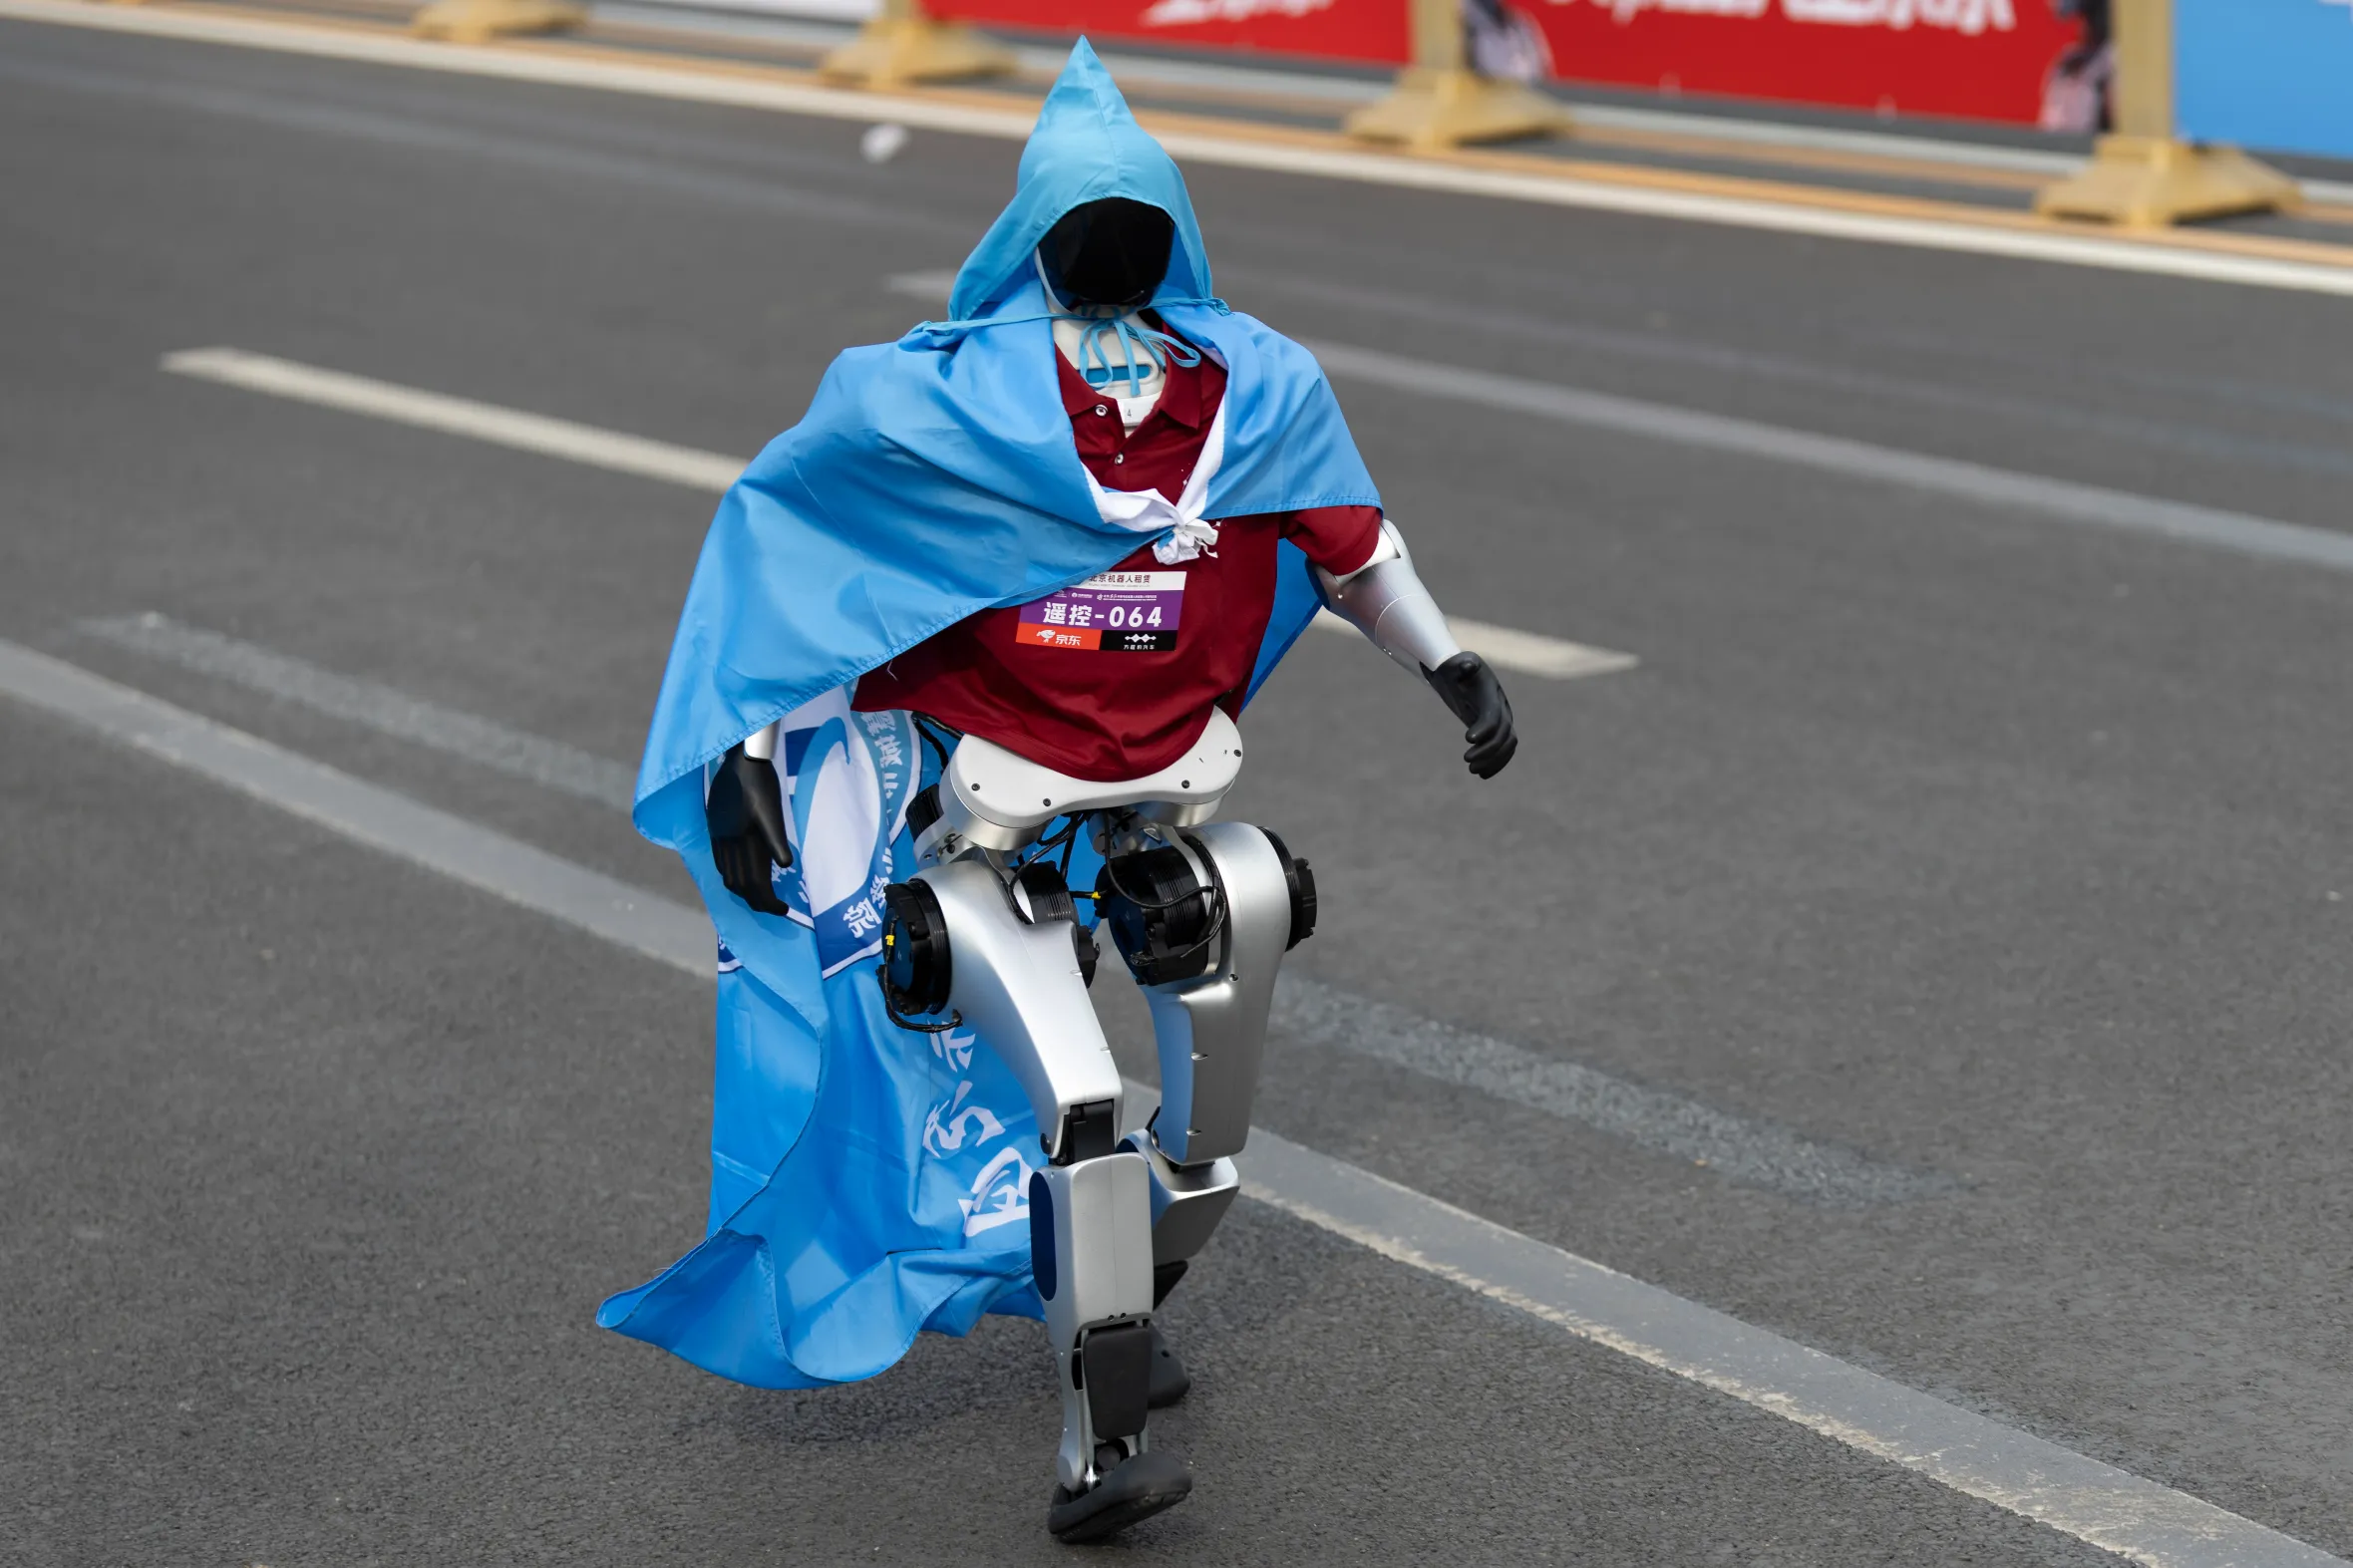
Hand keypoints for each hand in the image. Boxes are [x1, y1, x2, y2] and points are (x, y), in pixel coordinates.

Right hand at [706, 743, 792, 913]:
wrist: (739, 759)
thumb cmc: (761, 783)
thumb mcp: (773, 811)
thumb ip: (775, 839)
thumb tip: (786, 864)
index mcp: (743, 841)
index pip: (754, 883)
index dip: (768, 901)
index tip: (784, 910)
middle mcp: (728, 843)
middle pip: (740, 884)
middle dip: (757, 901)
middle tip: (776, 907)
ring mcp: (720, 836)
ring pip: (728, 875)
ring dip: (744, 890)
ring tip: (761, 895)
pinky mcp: (716, 828)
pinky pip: (720, 860)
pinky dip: (731, 874)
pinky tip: (742, 872)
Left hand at [1425, 652, 1516, 779]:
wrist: (1459, 673)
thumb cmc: (1453, 668)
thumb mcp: (1454, 664)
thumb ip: (1461, 666)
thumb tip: (1466, 667)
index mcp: (1491, 693)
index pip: (1493, 714)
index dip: (1485, 728)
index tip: (1467, 739)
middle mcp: (1501, 707)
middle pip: (1503, 734)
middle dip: (1487, 750)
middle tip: (1466, 760)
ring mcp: (1501, 718)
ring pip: (1507, 744)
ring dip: (1493, 760)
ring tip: (1472, 770)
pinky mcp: (1495, 729)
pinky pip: (1503, 749)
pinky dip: (1496, 763)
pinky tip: (1481, 774)